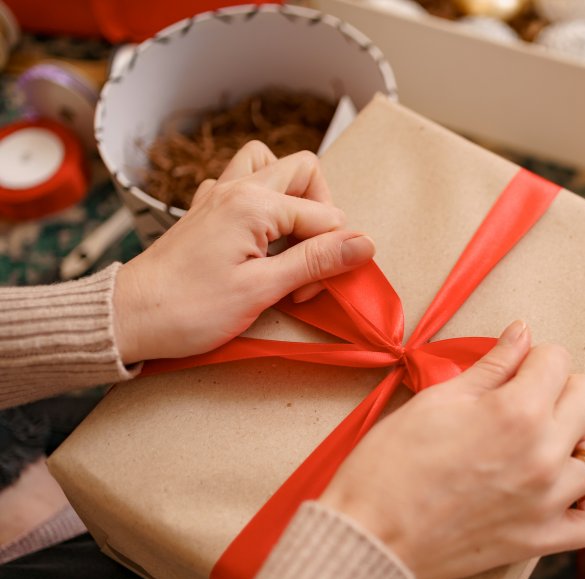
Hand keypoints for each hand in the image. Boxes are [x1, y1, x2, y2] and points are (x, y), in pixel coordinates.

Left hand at [113, 141, 374, 363]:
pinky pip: (240, 183)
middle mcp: (236, 189)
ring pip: (269, 164)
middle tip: (310, 255)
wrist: (128, 317)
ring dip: (290, 194)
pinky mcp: (204, 210)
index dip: (329, 255)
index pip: (325, 216)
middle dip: (321, 212)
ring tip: (288, 237)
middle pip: (305, 171)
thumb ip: (316, 261)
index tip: (309, 291)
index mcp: (253, 204)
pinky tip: (257, 239)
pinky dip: (259, 202)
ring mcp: (217, 195)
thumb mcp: (262, 290)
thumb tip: (365, 243)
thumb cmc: (188, 309)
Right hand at [318, 321, 584, 578]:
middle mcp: (544, 453)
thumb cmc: (390, 464)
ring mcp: (549, 500)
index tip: (513, 371)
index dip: (532, 358)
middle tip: (527, 402)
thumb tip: (522, 332)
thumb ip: (491, 365)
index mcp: (517, 410)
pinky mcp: (543, 539)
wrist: (371, 536)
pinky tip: (564, 490)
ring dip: (583, 441)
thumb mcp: (437, 400)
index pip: (557, 359)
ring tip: (550, 444)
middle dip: (561, 389)